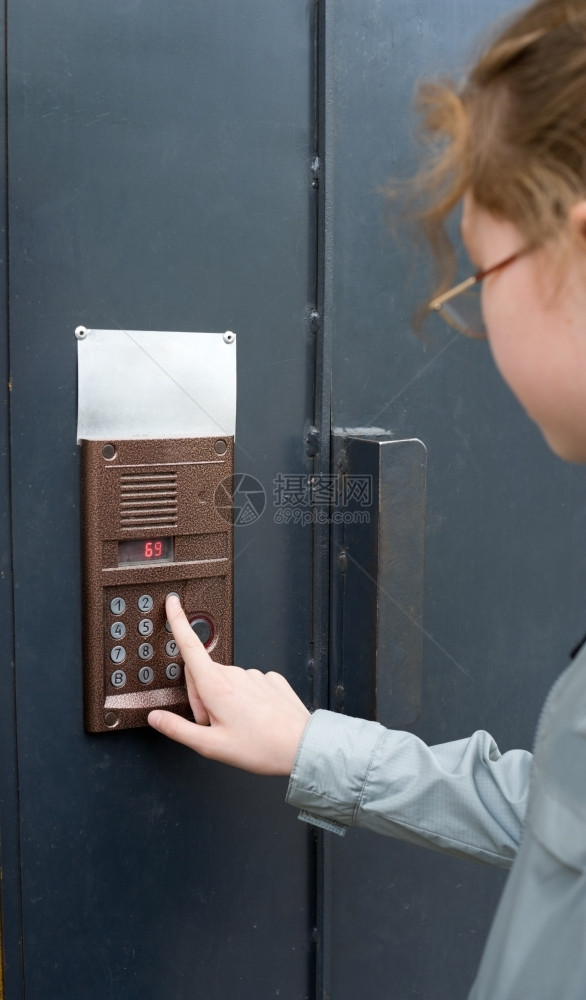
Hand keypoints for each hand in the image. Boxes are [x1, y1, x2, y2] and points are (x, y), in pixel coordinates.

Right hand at [148, 594, 310, 774]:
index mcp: (217, 686)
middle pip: (204, 674)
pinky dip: (244, 698)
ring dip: (223, 699)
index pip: (190, 645)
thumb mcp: (210, 745)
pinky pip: (248, 684)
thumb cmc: (260, 747)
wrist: (301, 746)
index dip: (178, 621)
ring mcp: (255, 674)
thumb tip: (156, 718)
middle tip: (212, 724)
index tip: (172, 603)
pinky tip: (253, 717)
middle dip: (201, 696)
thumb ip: (178, 729)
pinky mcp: (271, 679)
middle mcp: (235, 674)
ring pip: (226, 680)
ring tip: (236, 725)